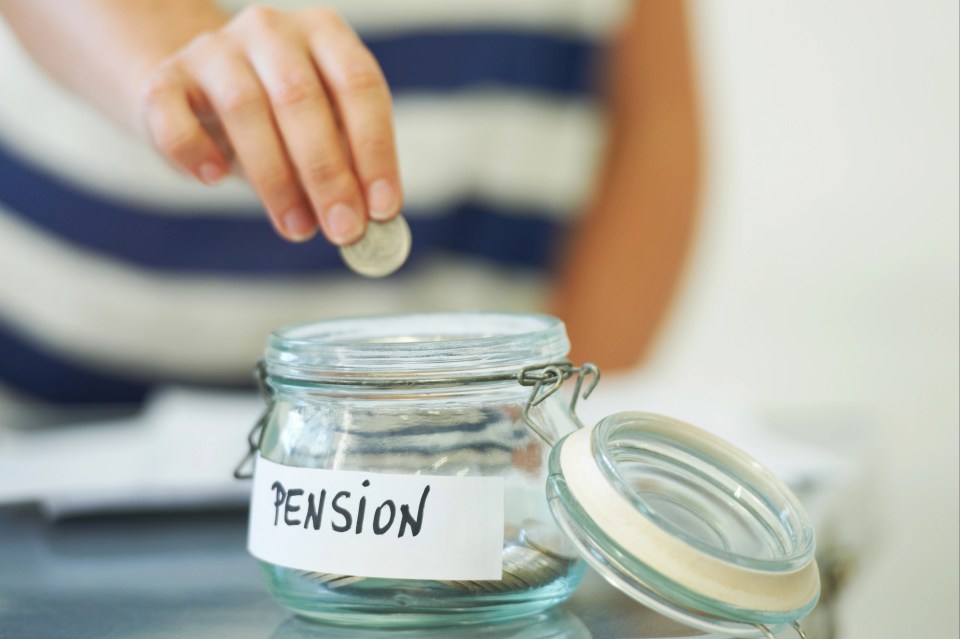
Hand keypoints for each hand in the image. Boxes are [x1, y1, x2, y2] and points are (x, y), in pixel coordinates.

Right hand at [137, 6, 400, 244]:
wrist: (201, 96)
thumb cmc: (281, 122)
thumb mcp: (324, 133)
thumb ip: (349, 170)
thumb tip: (372, 228)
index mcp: (323, 32)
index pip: (359, 84)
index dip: (375, 150)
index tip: (384, 209)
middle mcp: (269, 29)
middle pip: (301, 97)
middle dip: (328, 173)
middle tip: (344, 230)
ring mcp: (213, 49)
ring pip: (244, 108)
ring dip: (275, 179)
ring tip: (298, 228)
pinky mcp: (164, 79)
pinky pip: (173, 117)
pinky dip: (195, 151)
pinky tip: (214, 178)